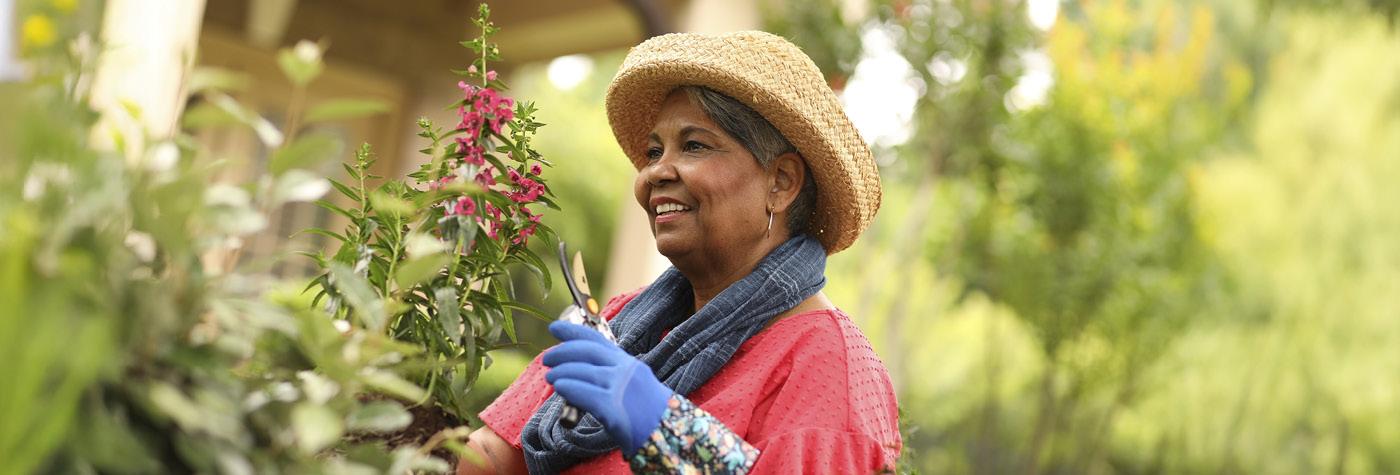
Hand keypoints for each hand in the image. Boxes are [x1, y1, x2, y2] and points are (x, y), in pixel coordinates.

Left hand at [543, 321, 672, 455]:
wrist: (671, 435)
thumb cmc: (648, 415)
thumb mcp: (632, 386)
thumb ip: (609, 377)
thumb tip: (576, 375)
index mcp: (628, 363)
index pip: (597, 339)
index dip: (573, 331)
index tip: (554, 327)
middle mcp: (625, 370)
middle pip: (588, 352)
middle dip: (563, 351)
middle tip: (547, 358)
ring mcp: (621, 388)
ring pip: (584, 371)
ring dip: (562, 372)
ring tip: (550, 376)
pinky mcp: (614, 407)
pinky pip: (586, 393)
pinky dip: (570, 387)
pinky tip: (559, 387)